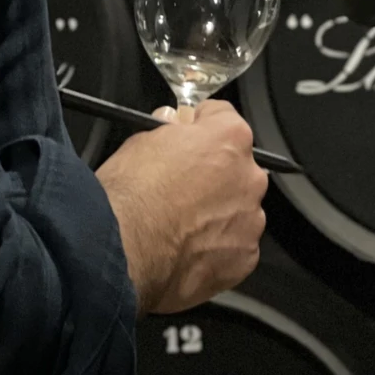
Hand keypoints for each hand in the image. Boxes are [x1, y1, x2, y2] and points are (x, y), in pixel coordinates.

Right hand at [95, 99, 266, 313]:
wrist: (123, 253)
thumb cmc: (130, 197)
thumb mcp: (140, 142)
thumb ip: (170, 132)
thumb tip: (173, 128)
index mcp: (230, 138)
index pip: (223, 117)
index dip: (201, 126)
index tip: (190, 136)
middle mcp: (249, 176)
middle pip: (237, 167)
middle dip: (215, 174)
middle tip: (184, 189)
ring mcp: (250, 219)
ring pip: (239, 209)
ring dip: (220, 213)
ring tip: (184, 226)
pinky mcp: (245, 256)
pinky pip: (236, 246)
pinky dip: (218, 248)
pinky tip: (190, 251)